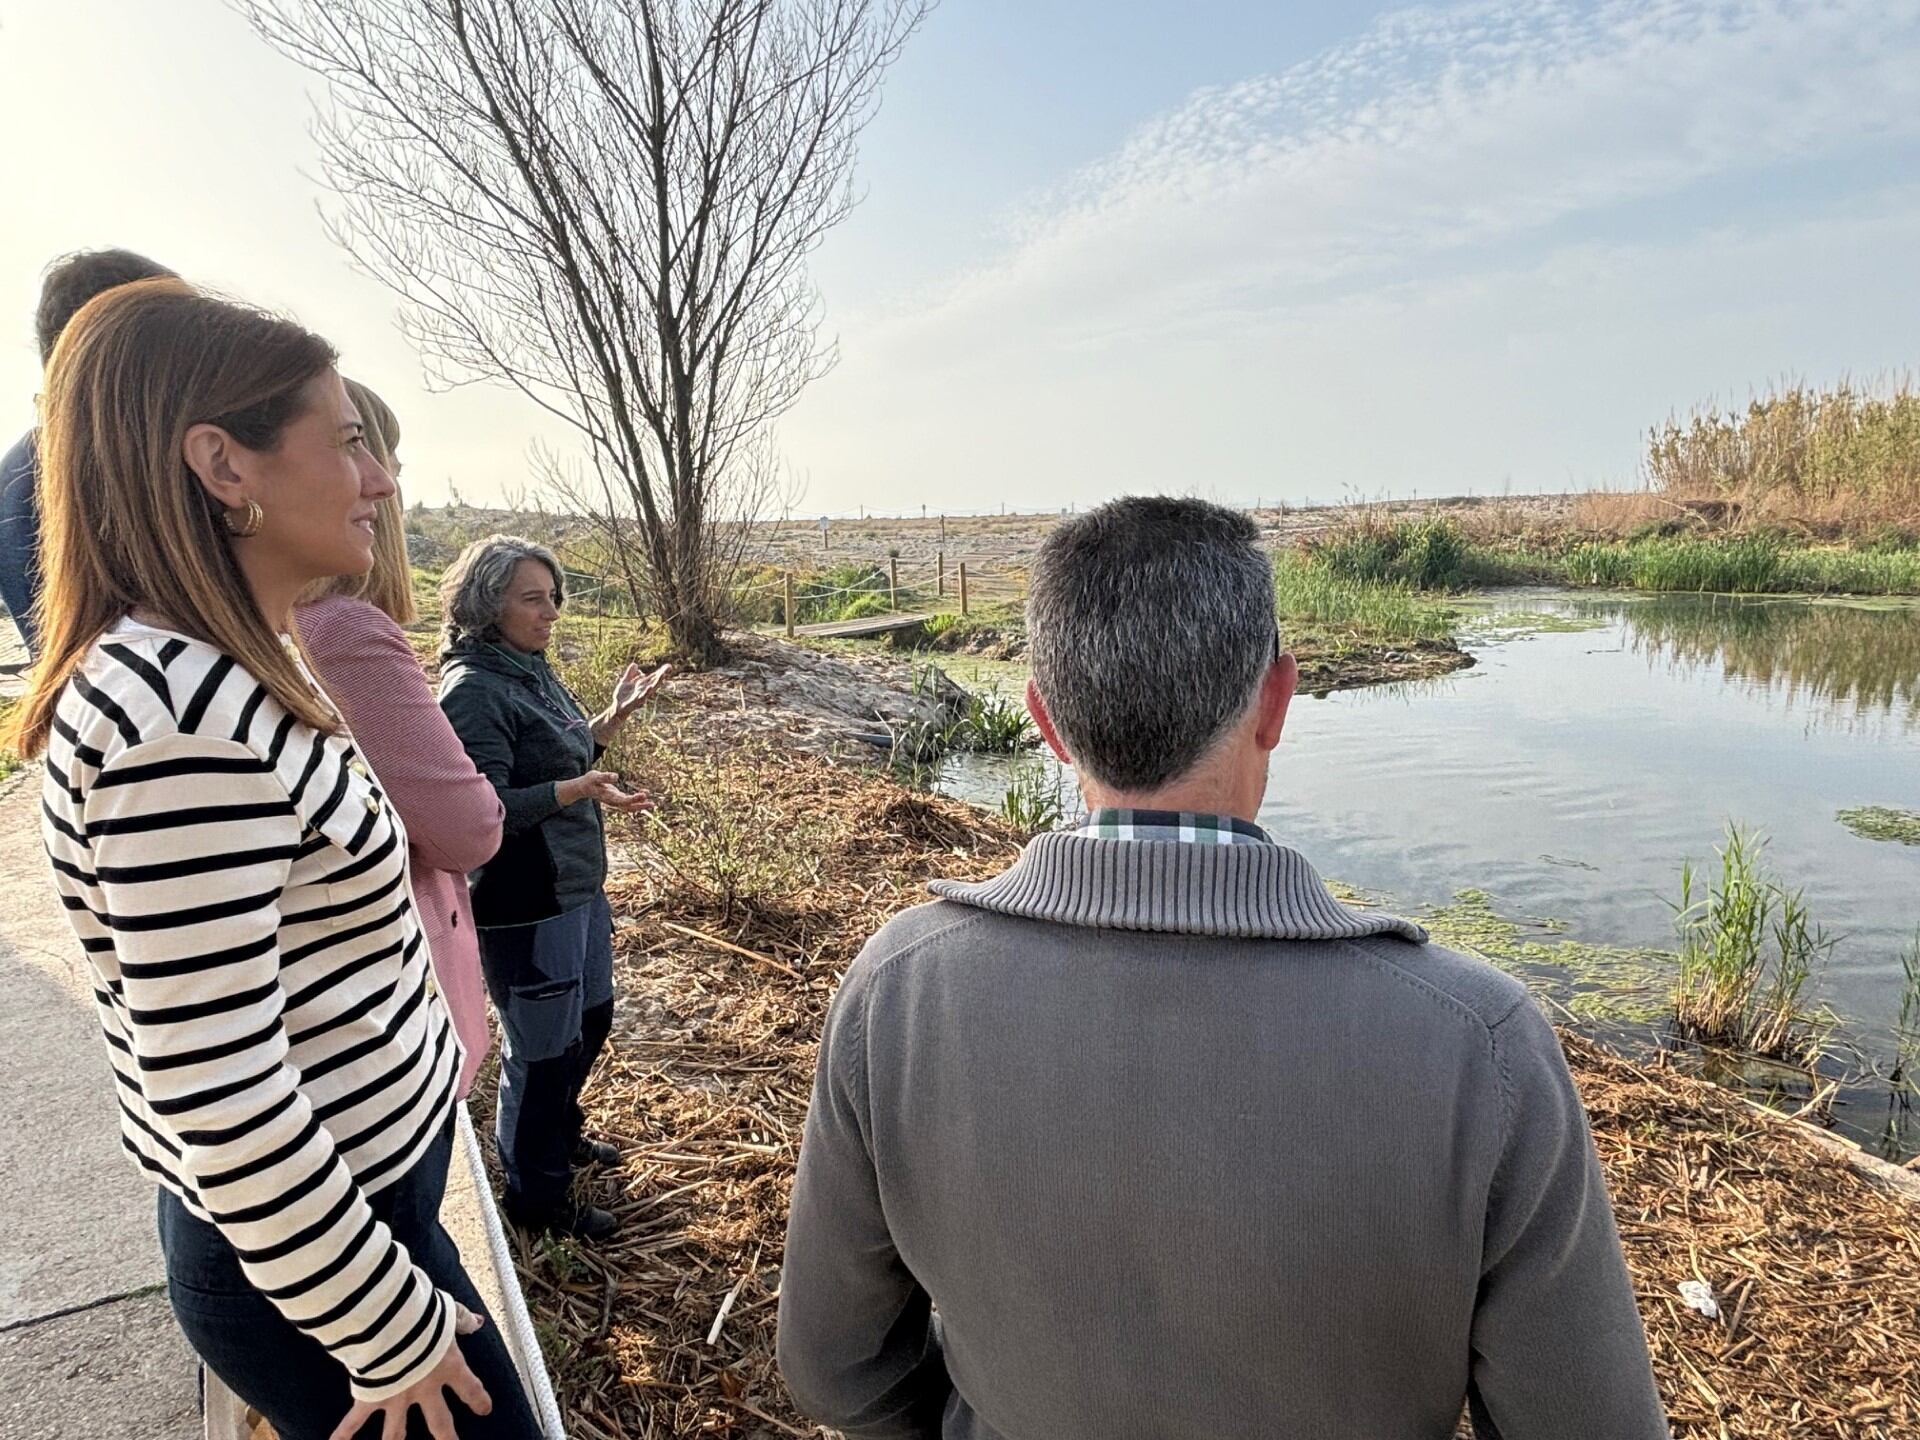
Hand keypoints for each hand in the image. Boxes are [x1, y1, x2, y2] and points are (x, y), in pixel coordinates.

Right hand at [328, 1304, 491, 1439]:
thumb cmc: (424, 1316)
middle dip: (447, 1437)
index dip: (478, 1399)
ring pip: (397, 1430)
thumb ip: (462, 1320)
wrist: (393, 1325)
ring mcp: (398, 1397)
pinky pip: (355, 1419)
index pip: (470, 1388)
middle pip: (440, 1422)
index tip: (485, 1409)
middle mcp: (425, 1389)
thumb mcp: (449, 1312)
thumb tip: (477, 1322)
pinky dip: (343, 1433)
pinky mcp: (372, 1397)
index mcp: (448, 1367)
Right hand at [557, 769, 653, 811]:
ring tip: (652, 804)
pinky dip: (637, 800)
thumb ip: (605, 777)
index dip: (634, 799)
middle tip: (652, 804)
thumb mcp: (595, 776)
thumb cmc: (589, 781)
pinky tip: (645, 794)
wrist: (583, 788)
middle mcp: (613, 801)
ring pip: (629, 807)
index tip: (643, 795)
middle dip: (640, 806)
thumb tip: (616, 776)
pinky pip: (628, 802)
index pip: (623, 800)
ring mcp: (615, 801)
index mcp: (609, 797)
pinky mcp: (616, 798)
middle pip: (628, 807)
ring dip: (640, 805)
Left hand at [609, 662, 671, 720]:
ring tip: (663, 675)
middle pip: (655, 681)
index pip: (653, 677)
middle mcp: (644, 690)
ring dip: (657, 682)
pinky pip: (642, 696)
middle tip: (669, 668)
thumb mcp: (625, 681)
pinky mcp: (636, 702)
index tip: (669, 666)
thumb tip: (635, 665)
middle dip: (662, 675)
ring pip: (651, 688)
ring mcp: (641, 696)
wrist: (616, 708)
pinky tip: (650, 687)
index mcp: (643, 684)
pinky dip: (646, 692)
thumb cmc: (622, 696)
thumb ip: (630, 673)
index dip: (661, 671)